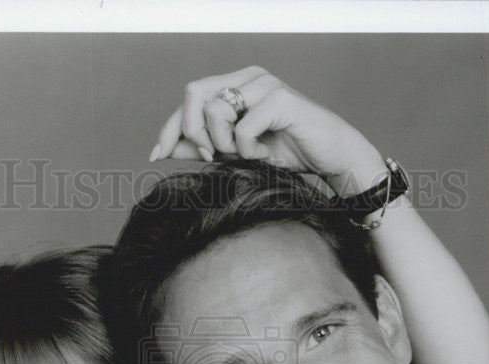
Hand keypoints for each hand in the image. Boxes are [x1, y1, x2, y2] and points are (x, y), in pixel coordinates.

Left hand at [150, 66, 387, 195]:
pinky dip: (248, 150)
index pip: (190, 97)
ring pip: (215, 110)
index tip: (156, 155)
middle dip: (192, 132)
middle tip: (212, 157)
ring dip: (224, 144)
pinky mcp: (280, 99)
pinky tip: (266, 155)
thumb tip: (166, 149)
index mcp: (237, 85)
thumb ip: (205, 148)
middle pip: (194, 93)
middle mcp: (249, 78)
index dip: (169, 126)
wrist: (332, 160)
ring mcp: (265, 84)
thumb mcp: (237, 155)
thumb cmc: (289, 155)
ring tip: (248, 156)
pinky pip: (242, 128)